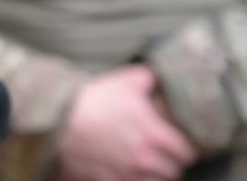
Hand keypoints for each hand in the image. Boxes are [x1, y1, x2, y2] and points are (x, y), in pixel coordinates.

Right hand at [53, 65, 196, 180]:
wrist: (59, 120)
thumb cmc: (93, 100)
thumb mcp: (125, 82)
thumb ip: (150, 79)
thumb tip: (163, 76)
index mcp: (156, 136)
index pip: (187, 153)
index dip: (184, 147)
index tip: (177, 142)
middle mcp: (146, 160)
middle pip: (173, 172)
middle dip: (168, 162)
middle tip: (159, 152)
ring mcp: (127, 174)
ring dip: (151, 174)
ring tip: (142, 163)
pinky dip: (129, 179)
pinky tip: (123, 169)